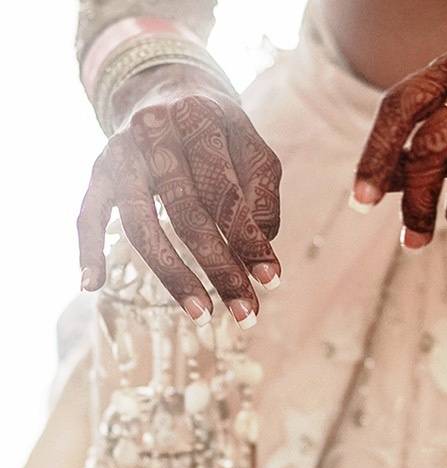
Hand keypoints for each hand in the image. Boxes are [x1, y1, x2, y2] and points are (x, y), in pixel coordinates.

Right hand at [78, 63, 281, 327]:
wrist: (165, 88)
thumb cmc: (219, 132)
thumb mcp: (250, 147)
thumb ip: (262, 192)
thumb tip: (262, 247)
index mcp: (201, 120)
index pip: (228, 191)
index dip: (249, 239)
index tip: (272, 280)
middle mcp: (155, 132)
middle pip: (188, 212)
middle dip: (219, 267)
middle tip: (245, 311)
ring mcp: (121, 152)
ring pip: (141, 223)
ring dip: (172, 274)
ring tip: (201, 312)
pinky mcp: (98, 170)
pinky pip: (86, 214)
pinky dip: (86, 249)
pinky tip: (93, 285)